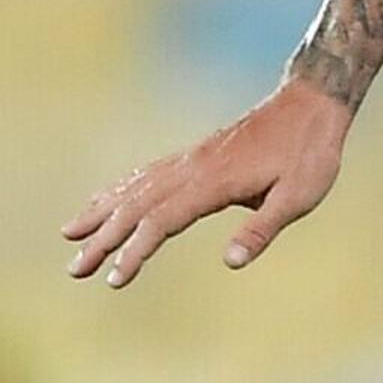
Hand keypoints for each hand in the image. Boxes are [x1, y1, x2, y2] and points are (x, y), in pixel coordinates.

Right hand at [63, 77, 352, 287]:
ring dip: (102, 212)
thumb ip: (263, 228)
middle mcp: (194, 168)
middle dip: (103, 239)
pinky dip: (120, 189)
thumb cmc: (310, 154)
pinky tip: (106, 200)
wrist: (312, 103)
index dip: (134, 251)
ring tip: (69, 234)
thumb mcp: (299, 196)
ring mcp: (191, 160)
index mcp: (215, 183)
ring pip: (136, 188)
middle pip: (138, 206)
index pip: (162, 221)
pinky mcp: (196, 157)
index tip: (113, 279)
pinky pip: (147, 174)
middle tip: (75, 270)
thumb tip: (231, 262)